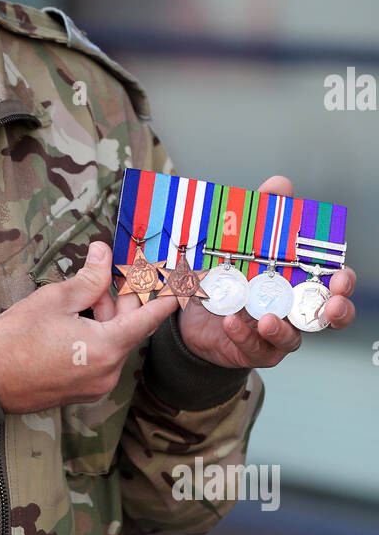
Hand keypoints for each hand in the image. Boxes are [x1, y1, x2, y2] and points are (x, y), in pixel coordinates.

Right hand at [0, 241, 178, 413]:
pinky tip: (78, 317)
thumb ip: (88, 278)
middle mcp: (108, 371)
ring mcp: (95, 384)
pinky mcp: (82, 390)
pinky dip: (97, 335)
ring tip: (86, 293)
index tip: (184, 284)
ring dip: (107, 316)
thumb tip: (103, 255)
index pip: (149, 318)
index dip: (168, 298)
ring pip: (114, 342)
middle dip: (126, 299)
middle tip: (121, 271)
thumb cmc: (14, 341)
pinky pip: (101, 357)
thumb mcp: (54, 300)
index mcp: (106, 348)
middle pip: (130, 329)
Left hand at [177, 175, 355, 369]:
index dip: (342, 282)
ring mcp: (274, 333)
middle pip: (327, 317)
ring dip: (282, 329)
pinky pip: (254, 348)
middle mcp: (292, 311)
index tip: (340, 276)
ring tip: (267, 318)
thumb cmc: (227, 273)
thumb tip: (282, 186)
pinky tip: (231, 322)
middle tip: (331, 306)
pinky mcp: (251, 349)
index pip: (331, 284)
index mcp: (298, 283)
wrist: (192, 310)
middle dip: (335, 312)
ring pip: (291, 339)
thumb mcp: (241, 239)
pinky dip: (243, 335)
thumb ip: (263, 213)